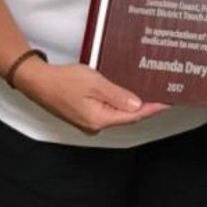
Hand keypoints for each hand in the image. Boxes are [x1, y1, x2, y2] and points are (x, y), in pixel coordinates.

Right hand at [14, 58, 167, 133]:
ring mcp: (89, 121)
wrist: (39, 82)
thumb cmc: (63, 81)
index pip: (133, 116)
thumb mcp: (94, 83)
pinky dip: (119, 102)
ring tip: (148, 92)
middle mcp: (95, 125)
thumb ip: (117, 95)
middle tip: (161, 93)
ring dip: (132, 103)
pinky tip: (125, 93)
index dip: (152, 108)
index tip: (167, 102)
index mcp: (99, 119)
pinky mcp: (85, 115)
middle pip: (127, 117)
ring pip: (117, 113)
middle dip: (145, 106)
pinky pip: (108, 110)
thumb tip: (137, 105)